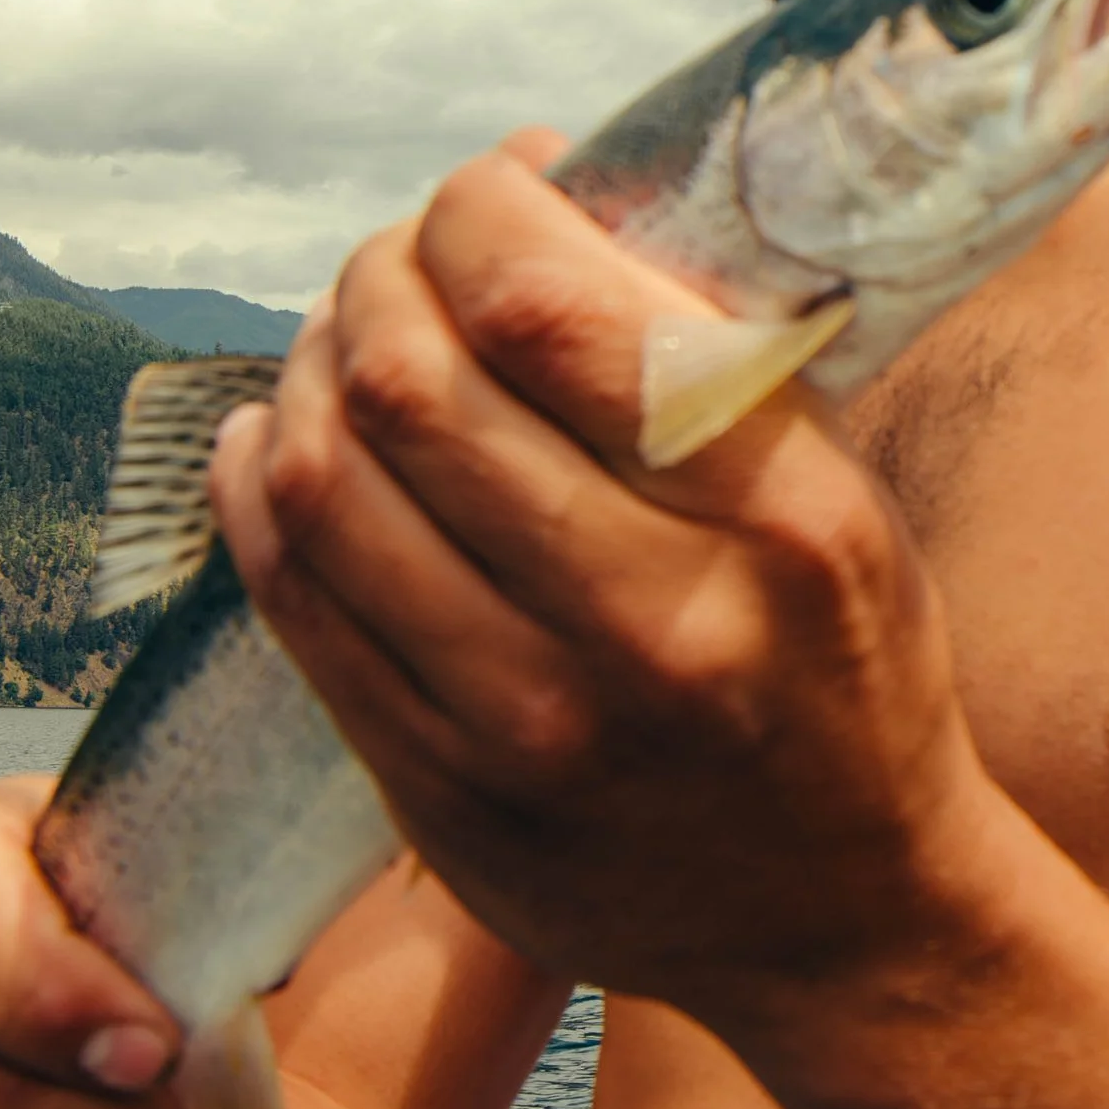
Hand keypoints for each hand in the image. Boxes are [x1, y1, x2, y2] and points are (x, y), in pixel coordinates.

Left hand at [207, 143, 1011, 1033]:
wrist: (845, 918)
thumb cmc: (846, 666)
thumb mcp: (839, 495)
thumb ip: (705, 360)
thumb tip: (534, 193)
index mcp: (777, 521)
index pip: (545, 305)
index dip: (478, 209)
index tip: (496, 189)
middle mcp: (652, 627)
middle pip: (410, 383)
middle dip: (381, 274)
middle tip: (407, 258)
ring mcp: (532, 731)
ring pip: (326, 487)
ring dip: (307, 373)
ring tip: (345, 341)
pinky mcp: (445, 800)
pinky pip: (297, 603)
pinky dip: (263, 490)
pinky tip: (286, 443)